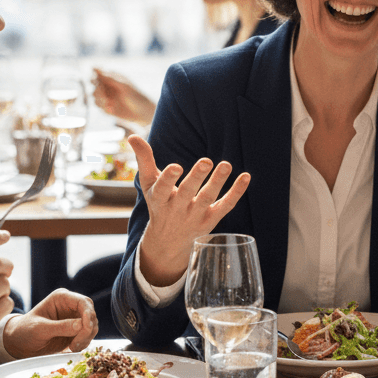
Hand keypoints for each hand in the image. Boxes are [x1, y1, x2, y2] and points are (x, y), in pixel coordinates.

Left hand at [3, 289, 97, 358]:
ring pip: (92, 326)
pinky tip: (72, 349)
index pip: (83, 302)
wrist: (19, 344)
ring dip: (86, 338)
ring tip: (73, 348)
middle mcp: (71, 306)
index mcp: (62, 298)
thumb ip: (60, 327)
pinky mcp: (76, 331)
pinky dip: (84, 343)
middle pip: (91, 314)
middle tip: (76, 344)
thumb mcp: (39, 329)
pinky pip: (88, 335)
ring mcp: (74, 318)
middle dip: (88, 329)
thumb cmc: (25, 331)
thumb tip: (82, 325)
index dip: (89, 314)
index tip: (86, 328)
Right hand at [92, 68, 155, 125]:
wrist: (142, 113)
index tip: (97, 82)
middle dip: (97, 89)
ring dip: (99, 99)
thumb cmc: (136, 96)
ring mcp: (106, 96)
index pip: (97, 73)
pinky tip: (111, 109)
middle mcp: (108, 85)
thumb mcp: (124, 86)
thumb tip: (94, 67)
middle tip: (103, 95)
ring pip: (94, 95)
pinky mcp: (105, 106)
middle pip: (93, 84)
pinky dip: (102, 107)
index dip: (94, 77)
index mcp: (112, 77)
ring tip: (108, 103)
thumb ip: (109, 77)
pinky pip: (98, 105)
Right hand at [130, 134, 250, 286]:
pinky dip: (236, 192)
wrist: (168, 241)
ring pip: (208, 199)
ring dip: (218, 182)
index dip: (168, 179)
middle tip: (207, 161)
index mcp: (159, 199)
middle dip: (197, 177)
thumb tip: (132, 137)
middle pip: (187, 193)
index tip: (175, 166)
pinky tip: (245, 177)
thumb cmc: (159, 203)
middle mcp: (177, 209)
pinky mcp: (211, 220)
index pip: (162, 190)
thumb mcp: (149, 184)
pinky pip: (225, 206)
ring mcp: (195, 216)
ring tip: (226, 164)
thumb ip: (144, 160)